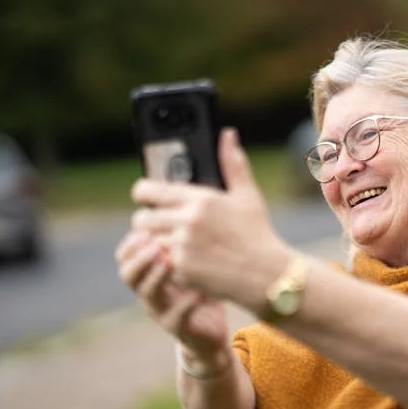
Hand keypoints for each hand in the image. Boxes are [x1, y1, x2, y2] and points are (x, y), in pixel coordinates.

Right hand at [115, 230, 227, 359]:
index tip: (146, 225)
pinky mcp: (178, 328)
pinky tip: (198, 291)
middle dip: (138, 257)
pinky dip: (186, 302)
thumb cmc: (201, 289)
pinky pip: (176, 316)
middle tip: (153, 243)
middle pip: (128, 274)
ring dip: (156, 276)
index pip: (126, 256)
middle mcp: (150, 292)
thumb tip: (184, 198)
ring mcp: (161, 311)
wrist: (211, 332)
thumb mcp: (192, 261)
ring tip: (169, 261)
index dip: (132, 242)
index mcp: (149, 273)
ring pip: (148, 294)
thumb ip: (184, 237)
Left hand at [128, 128, 289, 314]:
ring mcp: (182, 248)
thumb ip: (233, 163)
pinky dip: (169, 263)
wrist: (266, 274)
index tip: (146, 197)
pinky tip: (187, 262)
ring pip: (150, 243)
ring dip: (158, 243)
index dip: (143, 193)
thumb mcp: (247, 195)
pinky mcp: (181, 271)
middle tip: (161, 224)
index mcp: (200, 199)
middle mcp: (187, 222)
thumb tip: (228, 134)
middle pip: (141, 219)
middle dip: (148, 221)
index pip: (148, 190)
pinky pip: (161, 263)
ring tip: (177, 244)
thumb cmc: (257, 233)